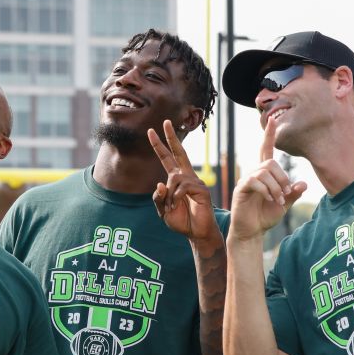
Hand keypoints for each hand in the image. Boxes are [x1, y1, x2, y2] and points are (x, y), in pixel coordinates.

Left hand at [148, 121, 221, 242]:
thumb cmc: (182, 221)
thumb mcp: (163, 210)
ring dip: (170, 194)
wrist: (196, 233)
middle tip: (165, 121)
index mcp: (176, 179)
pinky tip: (178, 206)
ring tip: (173, 207)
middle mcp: (186, 177)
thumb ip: (159, 197)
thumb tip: (160, 183)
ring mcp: (195, 182)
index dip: (159, 145)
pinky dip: (176, 198)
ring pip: (175, 178)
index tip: (151, 131)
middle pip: (179, 152)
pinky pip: (183, 187)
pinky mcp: (202, 189)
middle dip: (171, 137)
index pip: (167, 158)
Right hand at [229, 115, 306, 241]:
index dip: (269, 136)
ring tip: (278, 200)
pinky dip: (266, 190)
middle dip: (282, 177)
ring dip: (276, 187)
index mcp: (264, 174)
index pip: (266, 150)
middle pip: (270, 162)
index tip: (272, 120)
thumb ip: (292, 194)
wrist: (252, 232)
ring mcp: (246, 181)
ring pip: (264, 172)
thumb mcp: (284, 205)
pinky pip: (254, 181)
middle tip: (286, 193)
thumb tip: (304, 184)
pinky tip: (270, 200)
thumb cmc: (265, 217)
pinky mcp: (241, 189)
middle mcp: (254, 174)